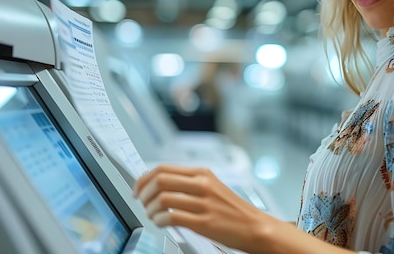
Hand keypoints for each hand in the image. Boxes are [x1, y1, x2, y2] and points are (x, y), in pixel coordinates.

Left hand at [133, 163, 271, 251]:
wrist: (255, 226)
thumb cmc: (232, 210)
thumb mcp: (212, 187)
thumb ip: (189, 183)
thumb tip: (159, 185)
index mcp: (203, 173)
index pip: (163, 168)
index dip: (144, 179)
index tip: (138, 189)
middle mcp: (202, 184)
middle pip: (160, 181)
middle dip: (144, 193)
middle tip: (142, 203)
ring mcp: (203, 203)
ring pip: (163, 199)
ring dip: (150, 209)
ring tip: (152, 216)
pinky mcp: (204, 222)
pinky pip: (171, 217)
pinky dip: (159, 221)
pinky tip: (161, 223)